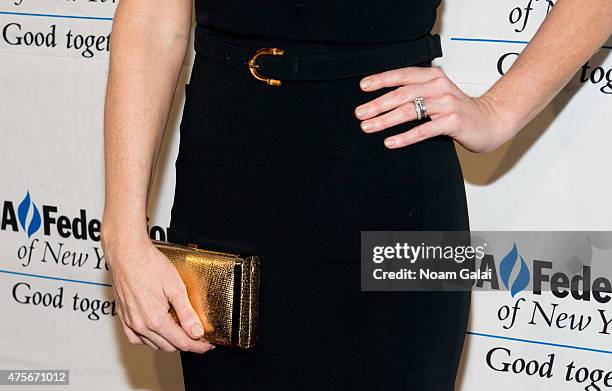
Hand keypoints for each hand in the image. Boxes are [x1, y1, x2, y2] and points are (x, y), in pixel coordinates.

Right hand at [101, 226, 214, 353]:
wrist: (127, 253)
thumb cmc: (149, 265)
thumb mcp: (176, 287)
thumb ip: (187, 313)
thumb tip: (197, 332)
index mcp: (155, 320)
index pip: (182, 343)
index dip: (198, 345)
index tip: (208, 344)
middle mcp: (140, 325)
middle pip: (169, 346)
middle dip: (186, 343)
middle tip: (198, 334)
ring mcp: (130, 322)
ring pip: (153, 344)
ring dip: (169, 341)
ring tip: (181, 330)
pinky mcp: (123, 317)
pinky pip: (136, 338)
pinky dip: (150, 339)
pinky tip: (158, 331)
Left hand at [354, 66, 517, 152]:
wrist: (492, 121)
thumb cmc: (458, 110)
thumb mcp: (436, 95)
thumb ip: (415, 93)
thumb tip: (382, 100)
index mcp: (433, 77)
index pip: (403, 75)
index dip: (382, 80)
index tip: (363, 86)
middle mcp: (439, 87)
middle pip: (402, 94)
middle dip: (378, 104)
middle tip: (360, 113)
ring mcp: (447, 103)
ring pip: (410, 110)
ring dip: (386, 120)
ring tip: (368, 127)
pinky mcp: (453, 121)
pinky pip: (424, 129)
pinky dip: (405, 136)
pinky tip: (390, 142)